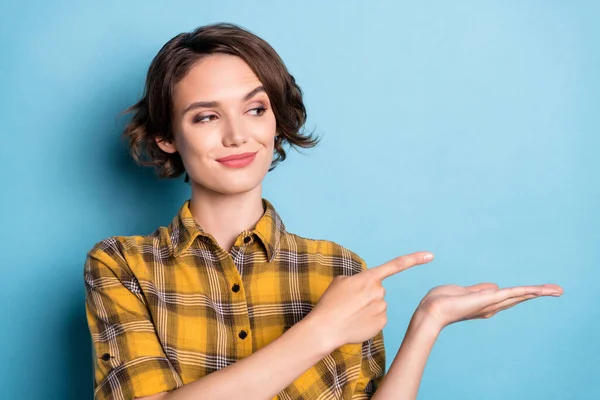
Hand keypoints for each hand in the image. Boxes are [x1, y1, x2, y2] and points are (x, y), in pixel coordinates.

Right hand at [308, 251, 433, 349]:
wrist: (326, 328)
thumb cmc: (330, 303)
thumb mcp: (340, 282)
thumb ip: (357, 280)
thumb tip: (366, 287)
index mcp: (369, 278)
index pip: (396, 265)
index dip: (415, 259)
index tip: (430, 255)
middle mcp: (379, 292)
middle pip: (378, 291)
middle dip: (367, 295)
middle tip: (349, 303)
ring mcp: (382, 308)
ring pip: (378, 305)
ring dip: (367, 308)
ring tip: (350, 314)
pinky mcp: (382, 323)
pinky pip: (378, 318)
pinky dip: (368, 320)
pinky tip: (356, 323)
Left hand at [415, 282, 563, 330]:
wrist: (432, 310)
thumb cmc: (440, 301)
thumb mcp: (460, 291)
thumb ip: (478, 289)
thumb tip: (494, 286)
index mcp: (483, 303)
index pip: (507, 297)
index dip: (522, 293)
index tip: (537, 291)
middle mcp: (491, 306)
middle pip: (519, 297)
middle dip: (538, 293)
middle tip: (557, 290)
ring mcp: (491, 304)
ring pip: (520, 295)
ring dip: (539, 292)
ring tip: (557, 290)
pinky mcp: (490, 299)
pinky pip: (513, 293)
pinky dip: (528, 291)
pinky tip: (542, 290)